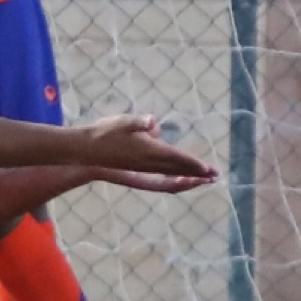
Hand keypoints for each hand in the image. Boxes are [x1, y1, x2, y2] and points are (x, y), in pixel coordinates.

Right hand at [66, 114, 216, 193]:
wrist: (84, 151)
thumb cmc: (104, 133)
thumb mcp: (122, 122)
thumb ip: (139, 122)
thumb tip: (152, 121)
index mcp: (148, 151)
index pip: (176, 158)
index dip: (193, 164)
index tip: (208, 169)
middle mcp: (148, 163)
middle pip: (178, 169)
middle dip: (197, 173)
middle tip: (216, 176)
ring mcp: (143, 167)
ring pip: (171, 174)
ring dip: (188, 176)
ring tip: (204, 179)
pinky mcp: (138, 169)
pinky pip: (162, 175)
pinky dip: (175, 176)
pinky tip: (180, 175)